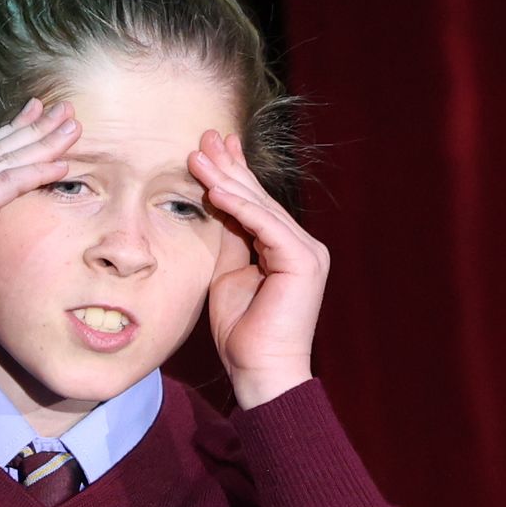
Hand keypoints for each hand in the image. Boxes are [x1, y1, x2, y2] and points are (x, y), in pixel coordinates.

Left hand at [188, 130, 329, 407]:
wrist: (259, 369)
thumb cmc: (242, 332)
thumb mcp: (226, 275)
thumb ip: (227, 240)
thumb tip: (214, 205)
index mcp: (284, 248)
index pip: (254, 204)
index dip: (231, 175)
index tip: (207, 150)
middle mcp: (300, 244)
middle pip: (258, 198)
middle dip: (229, 166)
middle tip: (204, 137)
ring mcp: (306, 251)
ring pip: (259, 207)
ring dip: (227, 180)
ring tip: (199, 157)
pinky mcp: (303, 260)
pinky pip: (265, 226)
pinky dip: (239, 207)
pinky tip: (215, 190)